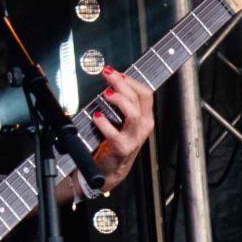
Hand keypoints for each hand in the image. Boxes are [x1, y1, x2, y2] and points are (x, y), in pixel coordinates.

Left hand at [91, 65, 154, 190]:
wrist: (110, 169)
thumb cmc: (115, 143)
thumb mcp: (123, 122)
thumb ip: (121, 104)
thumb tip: (111, 82)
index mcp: (145, 118)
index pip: (145, 93)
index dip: (130, 80)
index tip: (116, 72)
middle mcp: (143, 127)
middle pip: (138, 98)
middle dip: (121, 83)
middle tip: (107, 75)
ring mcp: (134, 138)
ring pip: (132, 113)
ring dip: (118, 100)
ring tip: (105, 94)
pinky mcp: (122, 148)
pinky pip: (114, 133)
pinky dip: (104, 123)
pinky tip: (96, 117)